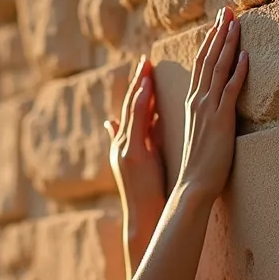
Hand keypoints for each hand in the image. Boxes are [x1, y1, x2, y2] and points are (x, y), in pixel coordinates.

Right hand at [105, 56, 167, 227]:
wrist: (144, 218)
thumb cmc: (152, 195)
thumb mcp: (149, 167)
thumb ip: (148, 146)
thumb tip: (156, 130)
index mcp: (127, 147)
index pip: (132, 114)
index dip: (139, 93)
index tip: (149, 74)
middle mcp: (122, 144)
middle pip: (129, 106)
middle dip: (137, 83)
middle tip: (146, 61)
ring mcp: (124, 147)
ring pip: (129, 109)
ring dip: (138, 86)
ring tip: (147, 66)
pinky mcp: (131, 153)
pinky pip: (135, 121)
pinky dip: (140, 102)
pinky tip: (148, 86)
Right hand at [176, 6, 247, 204]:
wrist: (193, 185)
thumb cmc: (198, 165)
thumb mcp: (200, 134)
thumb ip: (204, 116)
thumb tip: (212, 108)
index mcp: (191, 103)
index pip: (199, 64)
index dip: (209, 42)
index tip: (217, 24)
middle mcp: (197, 101)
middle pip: (207, 59)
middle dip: (218, 33)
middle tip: (226, 11)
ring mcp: (208, 109)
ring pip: (217, 69)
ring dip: (228, 44)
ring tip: (235, 23)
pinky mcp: (220, 120)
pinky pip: (230, 90)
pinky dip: (237, 71)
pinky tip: (245, 56)